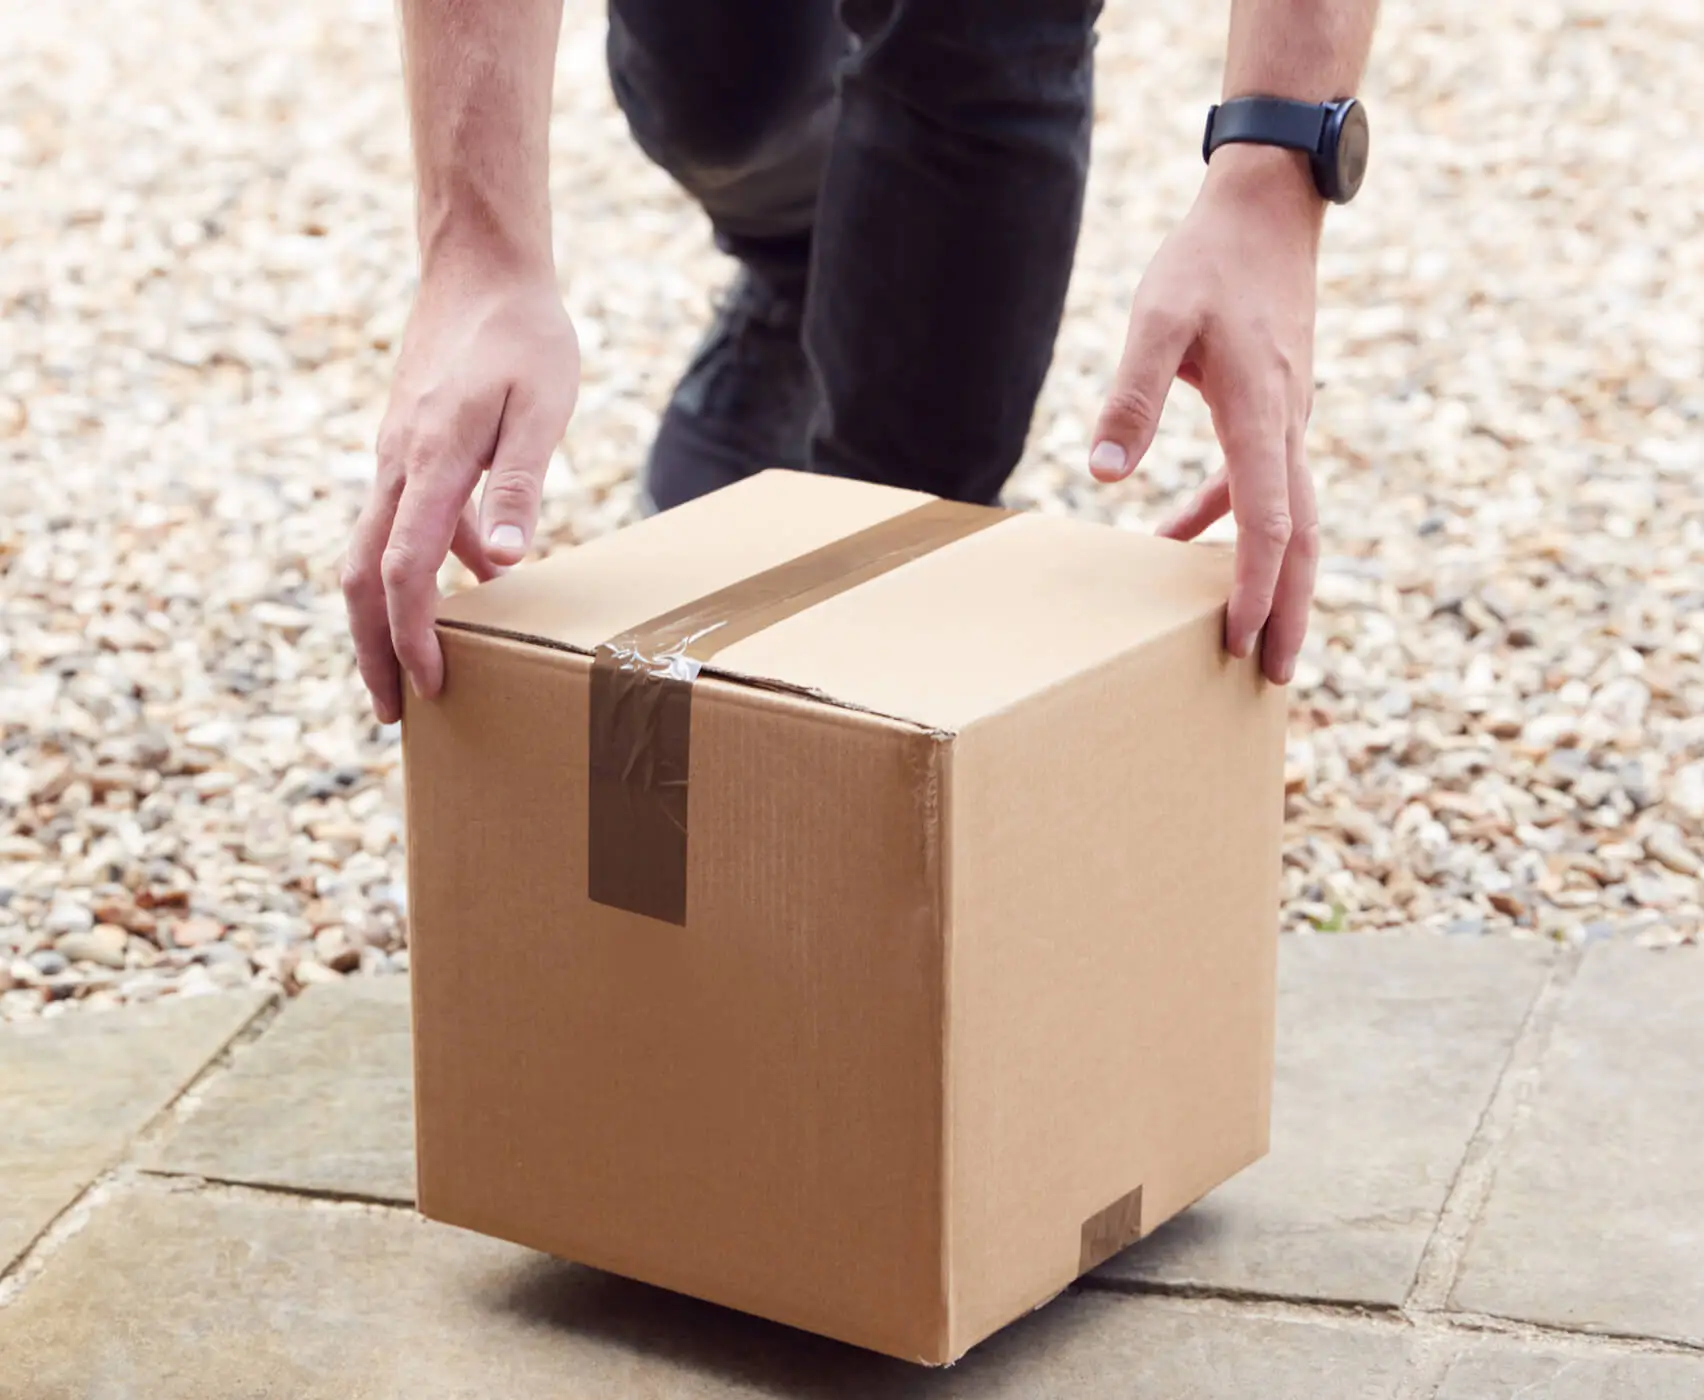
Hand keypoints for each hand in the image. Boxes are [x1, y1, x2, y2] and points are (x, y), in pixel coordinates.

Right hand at [343, 266, 579, 720]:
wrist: (480, 266)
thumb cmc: (525, 335)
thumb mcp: (542, 408)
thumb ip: (518, 484)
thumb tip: (500, 561)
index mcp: (430, 463)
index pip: (402, 572)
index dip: (412, 636)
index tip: (433, 686)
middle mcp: (397, 466)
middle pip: (358, 577)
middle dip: (373, 649)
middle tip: (395, 711)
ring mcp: (395, 455)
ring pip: (366, 552)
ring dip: (383, 616)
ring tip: (413, 669)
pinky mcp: (407, 446)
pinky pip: (396, 521)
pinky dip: (412, 567)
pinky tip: (460, 585)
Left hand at [1089, 146, 1322, 685]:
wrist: (1268, 207)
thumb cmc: (1208, 261)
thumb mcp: (1158, 320)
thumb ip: (1130, 394)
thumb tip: (1103, 474)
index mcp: (1264, 414)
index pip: (1268, 521)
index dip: (1255, 586)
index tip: (1237, 639)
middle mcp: (1289, 427)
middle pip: (1301, 538)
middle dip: (1290, 610)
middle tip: (1274, 675)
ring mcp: (1289, 419)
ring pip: (1292, 517)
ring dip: (1272, 577)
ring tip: (1246, 634)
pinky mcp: (1276, 408)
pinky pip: (1261, 482)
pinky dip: (1228, 520)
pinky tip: (1180, 538)